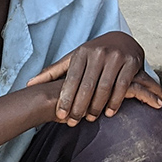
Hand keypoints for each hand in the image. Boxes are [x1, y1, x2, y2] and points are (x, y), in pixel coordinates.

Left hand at [27, 32, 160, 124]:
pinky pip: (122, 86)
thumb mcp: (74, 59)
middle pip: (87, 86)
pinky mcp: (131, 63)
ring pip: (104, 88)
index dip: (66, 99)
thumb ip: (54, 72)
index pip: (71, 79)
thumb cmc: (94, 53)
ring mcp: (116, 57)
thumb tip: (30, 84)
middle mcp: (98, 53)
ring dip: (97, 106)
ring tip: (90, 118)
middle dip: (79, 107)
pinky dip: (115, 102)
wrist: (123, 39)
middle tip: (74, 122)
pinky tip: (109, 112)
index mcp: (82, 53)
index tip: (60, 116)